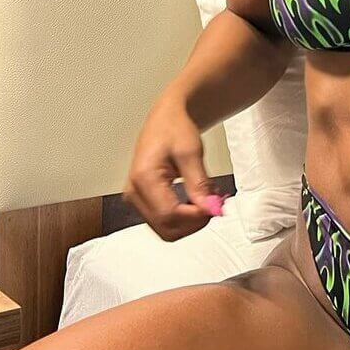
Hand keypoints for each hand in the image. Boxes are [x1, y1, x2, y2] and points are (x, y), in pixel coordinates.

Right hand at [123, 92, 224, 241]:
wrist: (166, 120)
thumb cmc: (174, 128)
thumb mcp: (191, 152)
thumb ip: (199, 183)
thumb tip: (209, 209)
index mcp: (143, 178)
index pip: (169, 214)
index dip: (195, 216)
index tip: (215, 205)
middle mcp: (134, 192)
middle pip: (166, 228)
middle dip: (194, 223)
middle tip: (214, 204)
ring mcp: (136, 199)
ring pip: (166, 229)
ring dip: (191, 222)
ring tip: (206, 200)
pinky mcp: (143, 201)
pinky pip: (164, 221)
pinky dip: (185, 218)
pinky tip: (197, 202)